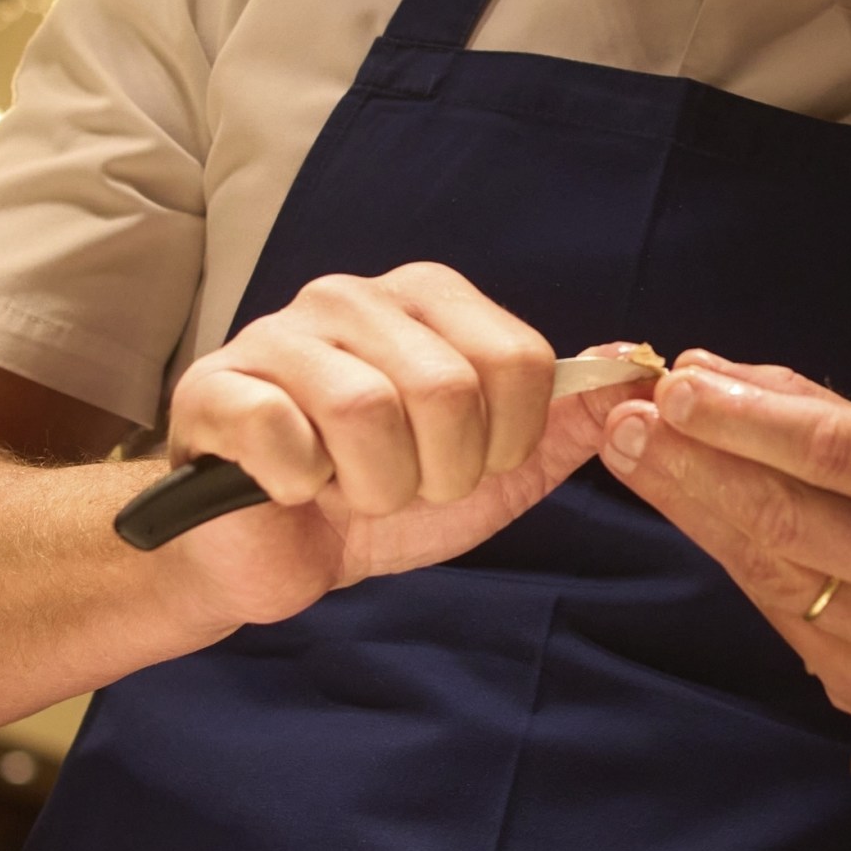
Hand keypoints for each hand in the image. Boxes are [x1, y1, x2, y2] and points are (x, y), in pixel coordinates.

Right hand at [157, 266, 639, 623]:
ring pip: (367, 411)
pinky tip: (290, 486)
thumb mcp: (491, 474)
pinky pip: (285, 435)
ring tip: (348, 489)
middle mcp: (353, 296)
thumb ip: (563, 425)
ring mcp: (277, 334)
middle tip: (402, 485)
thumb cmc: (377, 501)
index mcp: (426, 301)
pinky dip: (300, 485)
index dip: (508, 441)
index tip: (469, 466)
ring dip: (373, 487)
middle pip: (448, 387)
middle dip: (440, 473)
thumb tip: (635, 374)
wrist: (269, 555)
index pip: (519, 358)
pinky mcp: (216, 386)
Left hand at [597, 356, 850, 734]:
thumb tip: (710, 372)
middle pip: (794, 517)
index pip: (844, 454)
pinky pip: (777, 610)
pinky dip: (730, 553)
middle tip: (626, 421)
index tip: (677, 387)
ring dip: (692, 506)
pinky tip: (693, 512)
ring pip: (772, 568)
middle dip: (698, 463)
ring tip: (636, 455)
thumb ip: (829, 416)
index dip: (749, 421)